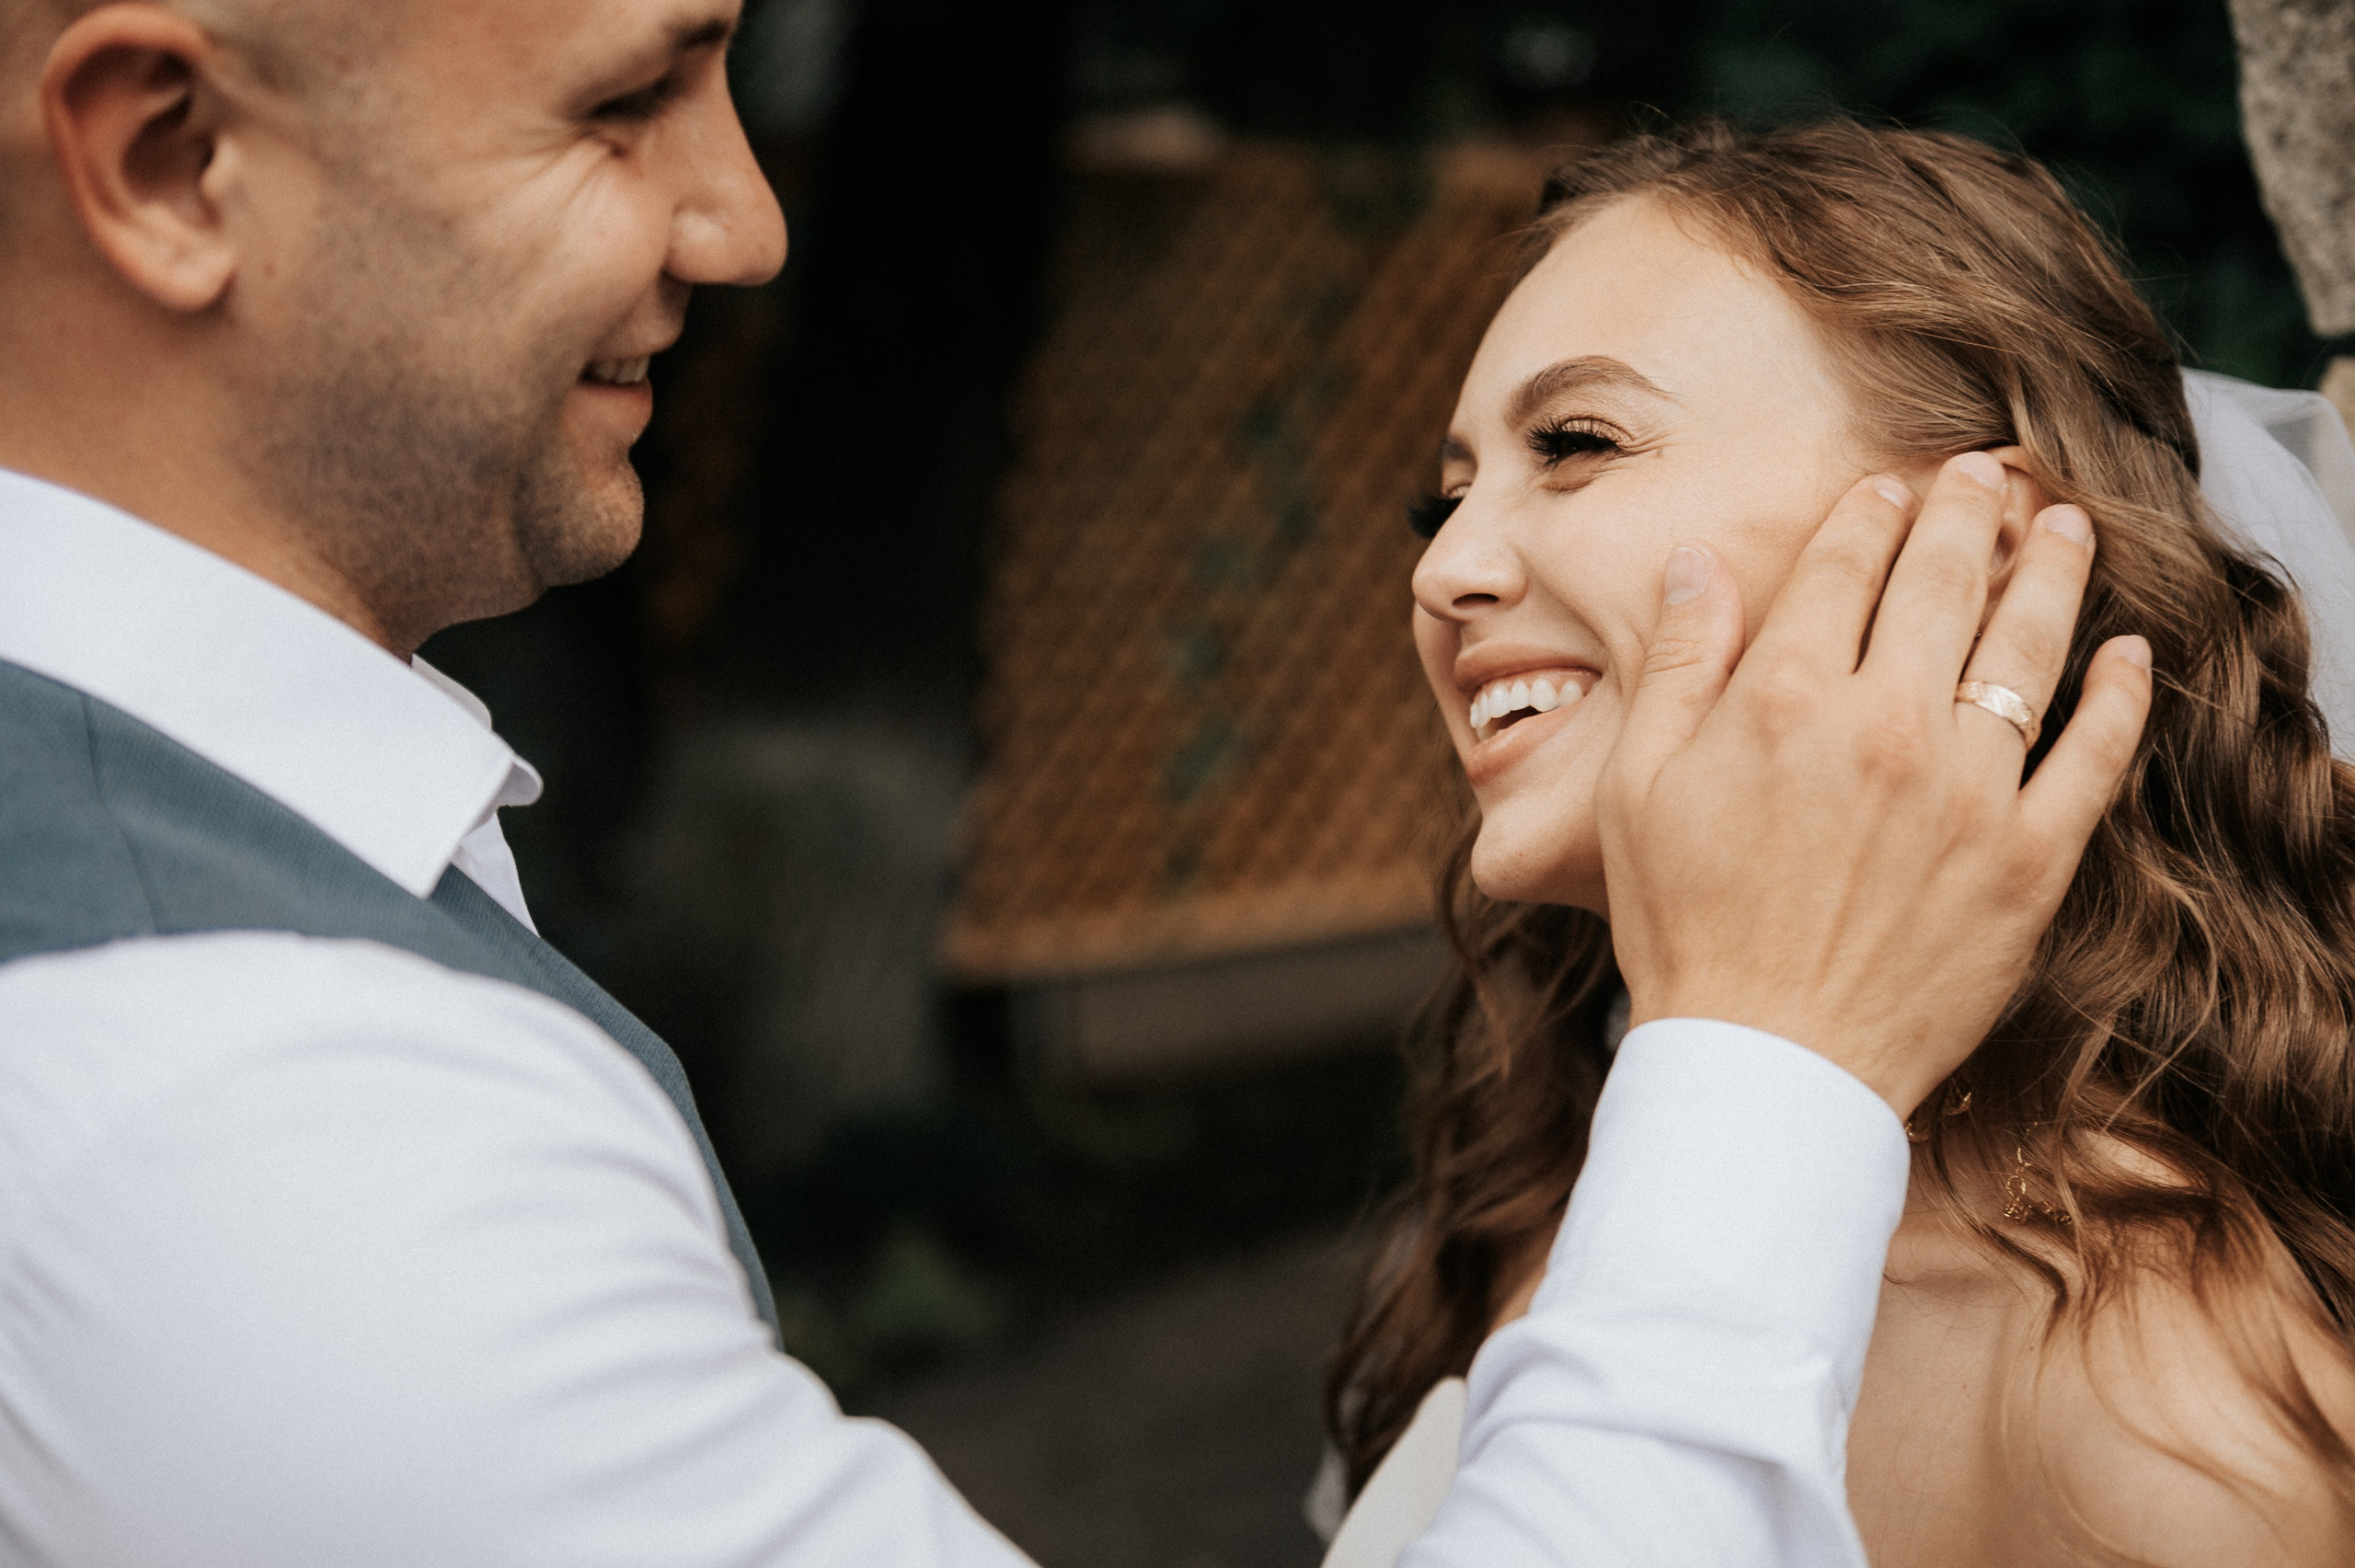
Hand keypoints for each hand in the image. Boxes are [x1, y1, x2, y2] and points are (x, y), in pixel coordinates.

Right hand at [1596, 451, 2152, 1117]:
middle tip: (1991, 472)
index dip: (1872, 513)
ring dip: (2053, 570)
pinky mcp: (2032, 858)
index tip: (1892, 486)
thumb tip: (1699, 563)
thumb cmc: (1686, 927)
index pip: (1843, 567)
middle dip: (1969, 510)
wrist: (1768, 1062)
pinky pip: (2094, 756)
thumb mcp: (1639, 787)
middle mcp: (1886, 724)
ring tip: (2068, 525)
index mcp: (1784, 698)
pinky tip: (2131, 654)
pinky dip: (2121, 696)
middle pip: (1943, 582)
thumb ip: (1678, 664)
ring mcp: (1970, 790)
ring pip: (2028, 645)